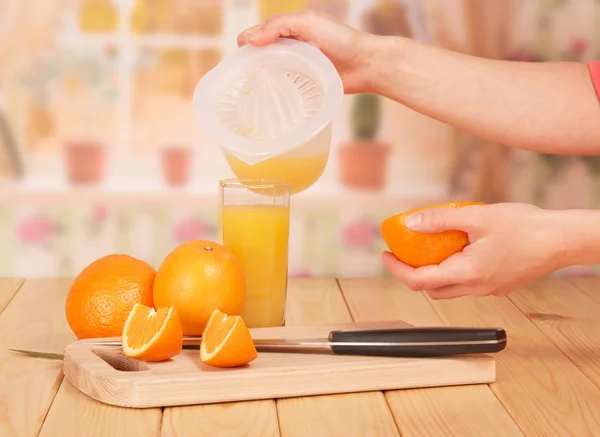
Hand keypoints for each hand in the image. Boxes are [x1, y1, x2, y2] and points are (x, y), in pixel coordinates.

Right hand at [237, 10, 377, 93]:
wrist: (366, 64)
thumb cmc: (341, 39)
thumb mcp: (309, 23)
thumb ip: (280, 26)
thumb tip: (252, 39)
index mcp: (291, 28)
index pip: (261, 32)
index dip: (248, 41)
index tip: (239, 54)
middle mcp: (293, 46)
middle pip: (264, 52)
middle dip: (251, 60)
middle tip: (242, 72)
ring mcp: (299, 66)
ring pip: (273, 70)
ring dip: (262, 76)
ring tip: (251, 86)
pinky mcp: (306, 83)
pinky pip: (286, 86)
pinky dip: (276, 89)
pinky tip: (269, 95)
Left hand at [382, 203, 569, 298]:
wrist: (563, 240)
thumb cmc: (527, 227)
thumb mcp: (477, 216)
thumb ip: (440, 220)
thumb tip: (410, 223)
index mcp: (468, 274)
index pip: (418, 281)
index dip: (396, 269)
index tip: (386, 254)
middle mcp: (476, 288)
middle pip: (431, 289)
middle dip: (411, 272)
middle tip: (403, 251)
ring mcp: (489, 289)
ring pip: (449, 288)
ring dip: (432, 272)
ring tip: (428, 247)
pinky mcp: (498, 285)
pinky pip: (466, 283)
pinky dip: (453, 269)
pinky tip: (458, 248)